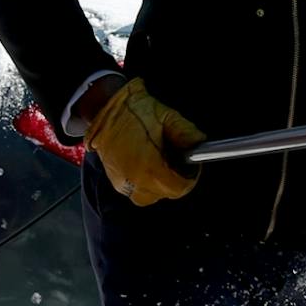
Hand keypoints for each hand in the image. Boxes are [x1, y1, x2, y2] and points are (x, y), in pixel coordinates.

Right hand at [85, 77, 205, 205]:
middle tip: (177, 161)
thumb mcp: (167, 117)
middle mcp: (134, 181)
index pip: (178, 188)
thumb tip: (201, 144)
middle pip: (165, 193)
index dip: (189, 178)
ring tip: (161, 164)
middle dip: (175, 180)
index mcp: (148, 168)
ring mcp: (122, 183)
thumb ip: (187, 134)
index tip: (191, 166)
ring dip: (160, 184)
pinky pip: (137, 191)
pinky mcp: (115, 181)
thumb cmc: (135, 111)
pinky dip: (146, 182)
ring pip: (150, 196)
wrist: (104, 109)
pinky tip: (147, 164)